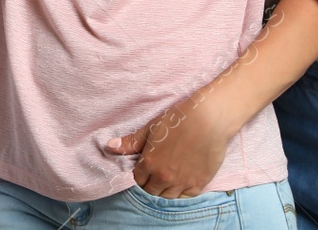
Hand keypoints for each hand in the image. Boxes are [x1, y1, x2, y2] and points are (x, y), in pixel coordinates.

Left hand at [105, 89, 235, 198]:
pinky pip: (186, 196)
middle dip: (151, 183)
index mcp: (149, 163)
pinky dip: (182, 191)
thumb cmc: (178, 120)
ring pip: (168, 196)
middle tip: (157, 172)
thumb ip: (131, 142)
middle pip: (151, 191)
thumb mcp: (151, 129)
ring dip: (166, 189)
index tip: (145, 169)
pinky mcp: (198, 184)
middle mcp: (164, 177)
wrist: (208, 120)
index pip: (138, 180)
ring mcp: (182, 183)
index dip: (140, 174)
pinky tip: (183, 180)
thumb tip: (109, 146)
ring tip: (169, 177)